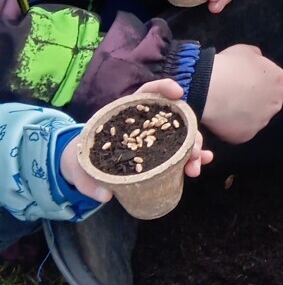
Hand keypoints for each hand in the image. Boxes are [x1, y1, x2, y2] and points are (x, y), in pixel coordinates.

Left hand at [61, 80, 212, 199]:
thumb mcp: (80, 170)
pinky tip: (201, 164)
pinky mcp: (158, 152)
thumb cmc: (81, 160)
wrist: (83, 168)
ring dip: (193, 150)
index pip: (146, 94)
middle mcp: (144, 123)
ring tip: (196, 168)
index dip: (163, 89)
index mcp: (124, 115)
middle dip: (188, 134)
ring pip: (180, 137)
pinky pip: (178, 152)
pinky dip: (192, 157)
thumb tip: (105, 196)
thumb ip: (89, 182)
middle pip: (172, 120)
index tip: (178, 94)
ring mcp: (153, 138)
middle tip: (193, 154)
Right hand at [201, 44, 282, 143]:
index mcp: (280, 83)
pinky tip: (221, 116)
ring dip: (246, 114)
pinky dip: (233, 126)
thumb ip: (258, 58)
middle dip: (259, 102)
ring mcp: (262, 122)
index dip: (272, 88)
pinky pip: (241, 131)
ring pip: (256, 119)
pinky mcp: (246, 135)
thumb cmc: (228, 66)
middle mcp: (276, 104)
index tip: (260, 87)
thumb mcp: (246, 51)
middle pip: (271, 105)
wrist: (207, 88)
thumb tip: (258, 61)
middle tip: (238, 95)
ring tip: (227, 104)